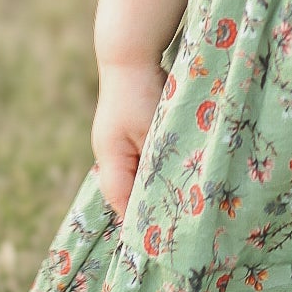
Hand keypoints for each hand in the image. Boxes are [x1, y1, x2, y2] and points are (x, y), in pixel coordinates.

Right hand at [91, 58, 166, 222]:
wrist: (131, 54)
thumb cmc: (140, 92)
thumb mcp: (153, 131)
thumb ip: (158, 164)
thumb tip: (170, 196)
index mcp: (110, 159)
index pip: (122, 202)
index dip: (139, 220)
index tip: (162, 238)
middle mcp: (111, 155)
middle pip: (129, 193)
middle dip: (150, 207)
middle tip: (177, 226)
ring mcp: (119, 144)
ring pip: (139, 177)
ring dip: (157, 187)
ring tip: (182, 205)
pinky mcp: (132, 133)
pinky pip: (145, 161)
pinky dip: (159, 169)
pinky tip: (179, 175)